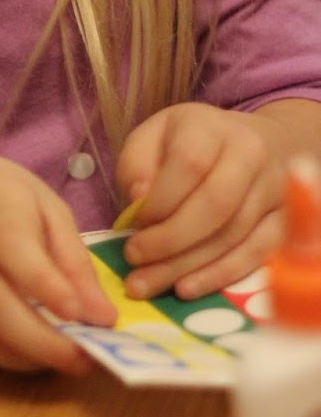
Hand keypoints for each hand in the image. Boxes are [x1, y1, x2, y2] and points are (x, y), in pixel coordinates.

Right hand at [0, 150, 113, 373]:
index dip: (48, 287)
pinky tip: (39, 353)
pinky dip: (12, 356)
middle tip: (88, 358)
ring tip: (71, 360)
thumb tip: (102, 314)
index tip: (84, 315)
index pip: (16, 254)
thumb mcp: (44, 205)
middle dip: (46, 344)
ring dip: (31, 358)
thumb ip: (73, 258)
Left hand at [115, 103, 286, 299]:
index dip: (159, 201)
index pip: (189, 165)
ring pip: (234, 234)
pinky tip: (186, 288)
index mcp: (211, 128)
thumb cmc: (188, 144)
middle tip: (134, 260)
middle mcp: (250, 153)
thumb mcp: (152, 138)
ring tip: (148, 283)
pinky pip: (257, 253)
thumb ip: (136, 165)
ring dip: (187, 265)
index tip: (132, 225)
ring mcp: (274, 188)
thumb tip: (138, 200)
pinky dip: (219, 275)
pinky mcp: (284, 219)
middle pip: (216, 204)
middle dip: (170, 239)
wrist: (250, 143)